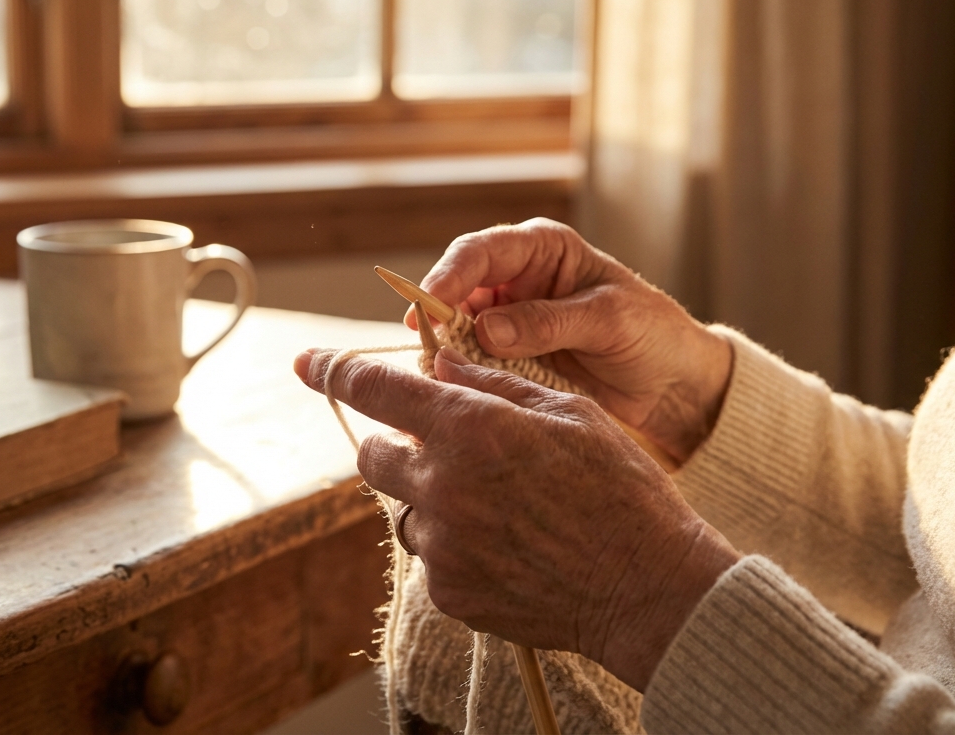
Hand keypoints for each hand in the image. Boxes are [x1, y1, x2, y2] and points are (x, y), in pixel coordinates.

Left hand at [294, 346, 739, 690]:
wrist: (646, 589)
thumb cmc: (621, 490)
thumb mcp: (570, 413)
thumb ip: (496, 385)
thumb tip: (443, 362)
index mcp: (471, 428)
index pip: (378, 390)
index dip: (336, 371)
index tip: (307, 364)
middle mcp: (443, 485)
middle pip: (373, 457)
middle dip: (393, 444)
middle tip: (441, 449)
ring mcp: (442, 545)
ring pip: (407, 510)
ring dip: (434, 500)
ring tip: (504, 510)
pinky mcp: (450, 592)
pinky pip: (433, 558)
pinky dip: (458, 547)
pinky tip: (512, 550)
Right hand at [408, 218, 732, 464]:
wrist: (674, 386)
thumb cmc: (653, 335)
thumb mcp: (608, 321)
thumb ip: (547, 322)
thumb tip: (487, 329)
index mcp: (544, 250)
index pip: (482, 251)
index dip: (450, 274)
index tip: (431, 304)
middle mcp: (518, 280)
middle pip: (458, 288)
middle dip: (439, 315)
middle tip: (426, 345)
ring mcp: (510, 322)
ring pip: (458, 328)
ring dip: (446, 348)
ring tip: (435, 372)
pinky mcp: (510, 360)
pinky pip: (473, 362)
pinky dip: (460, 374)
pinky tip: (452, 389)